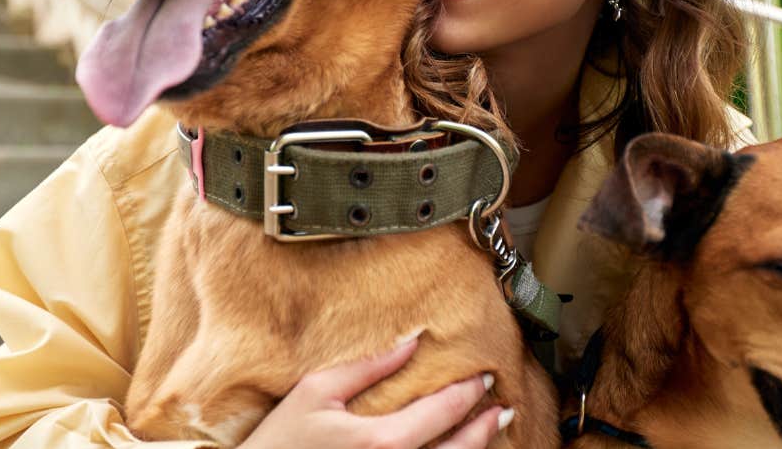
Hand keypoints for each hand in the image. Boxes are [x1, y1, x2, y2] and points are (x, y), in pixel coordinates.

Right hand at [238, 335, 511, 448]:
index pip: (441, 413)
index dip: (467, 393)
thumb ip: (367, 367)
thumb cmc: (279, 443)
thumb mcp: (315, 393)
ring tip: (491, 433)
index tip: (483, 378)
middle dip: (484, 428)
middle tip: (502, 409)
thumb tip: (410, 342)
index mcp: (379, 441)